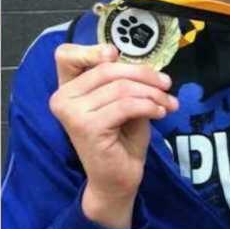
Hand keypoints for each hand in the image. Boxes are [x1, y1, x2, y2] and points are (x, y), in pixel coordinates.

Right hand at [49, 43, 177, 228]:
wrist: (117, 180)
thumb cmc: (120, 140)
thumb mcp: (122, 102)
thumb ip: (122, 81)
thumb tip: (141, 64)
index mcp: (66, 89)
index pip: (66, 55)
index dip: (90, 49)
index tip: (117, 54)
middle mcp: (61, 98)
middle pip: (106, 69)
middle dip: (143, 74)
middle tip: (167, 85)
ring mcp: (72, 113)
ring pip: (121, 87)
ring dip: (152, 94)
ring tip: (168, 104)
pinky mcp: (87, 127)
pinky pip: (126, 105)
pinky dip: (150, 106)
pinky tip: (161, 113)